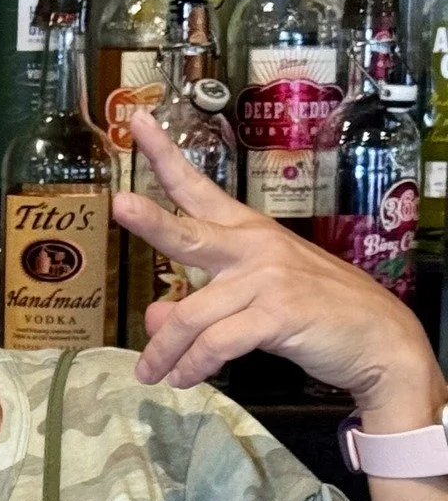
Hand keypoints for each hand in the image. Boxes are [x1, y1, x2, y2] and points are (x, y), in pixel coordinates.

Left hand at [114, 108, 442, 421]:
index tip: (137, 122)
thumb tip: (154, 319)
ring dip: (164, 352)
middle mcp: (254, 247)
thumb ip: (200, 305)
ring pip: (189, 316)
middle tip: (119, 206)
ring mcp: (267, 278)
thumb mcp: (253, 302)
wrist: (379, 340)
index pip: (199, 189)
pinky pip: (216, 343)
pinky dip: (194, 365)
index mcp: (248, 233)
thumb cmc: (315, 314)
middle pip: (189, 233)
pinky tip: (185, 379)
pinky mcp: (277, 313)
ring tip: (150, 373)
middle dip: (152, 220)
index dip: (166, 157)